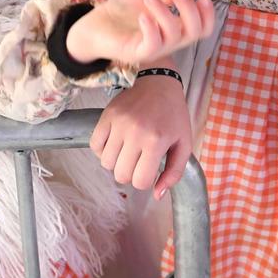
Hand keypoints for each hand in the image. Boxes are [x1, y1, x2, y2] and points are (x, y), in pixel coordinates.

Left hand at [66, 0, 216, 65]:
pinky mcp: (136, 53)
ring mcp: (153, 49)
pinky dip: (152, 28)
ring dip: (165, 12)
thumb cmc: (122, 13)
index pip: (202, 29)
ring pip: (174, 36)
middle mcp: (168, 42)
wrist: (93, 25)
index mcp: (174, 29)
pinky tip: (143, 15)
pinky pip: (153, 45)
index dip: (208, 15)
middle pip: (195, 32)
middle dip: (190, 10)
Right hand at [90, 72, 193, 195]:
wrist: (159, 83)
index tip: (148, 170)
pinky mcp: (106, 116)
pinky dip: (102, 151)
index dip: (144, 181)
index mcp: (156, 142)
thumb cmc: (174, 115)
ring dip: (116, 163)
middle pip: (121, 175)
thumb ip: (174, 172)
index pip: (140, 181)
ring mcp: (118, 124)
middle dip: (130, 174)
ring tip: (127, 152)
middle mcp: (135, 133)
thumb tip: (157, 195)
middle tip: (138, 162)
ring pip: (106, 163)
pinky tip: (115, 145)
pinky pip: (94, 146)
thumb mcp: (183, 144)